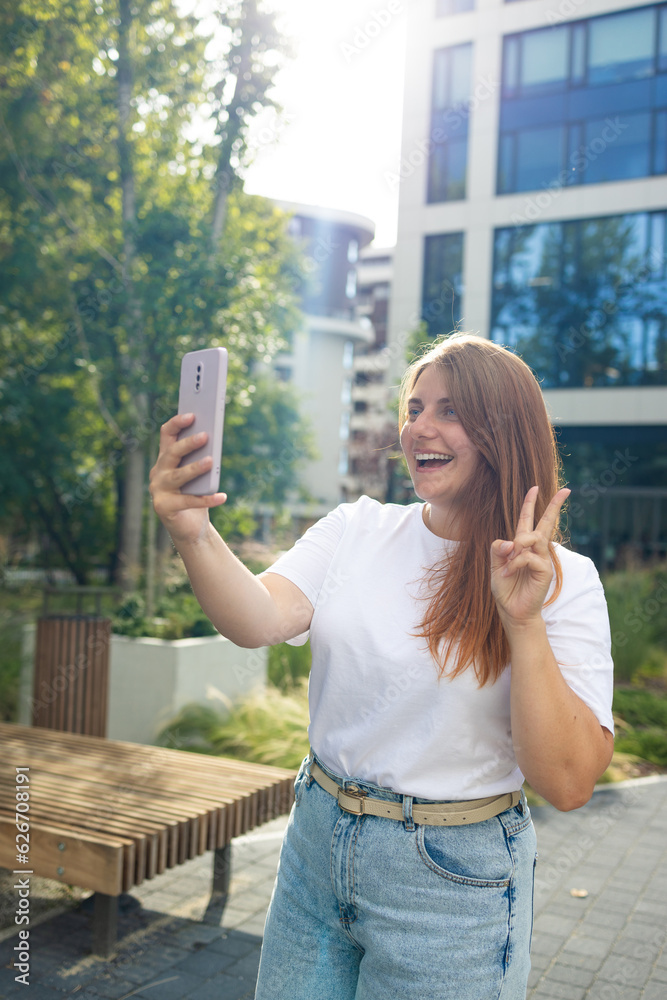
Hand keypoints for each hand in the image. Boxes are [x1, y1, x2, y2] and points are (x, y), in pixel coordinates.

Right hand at [149, 413, 226, 544]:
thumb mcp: (198, 474)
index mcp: (165, 459)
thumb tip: (213, 441)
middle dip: (188, 444)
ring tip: (211, 461)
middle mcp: (158, 472)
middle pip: (172, 453)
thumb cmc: (195, 495)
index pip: (167, 434)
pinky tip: (222, 497)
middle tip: (205, 436)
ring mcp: (158, 490)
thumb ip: (200, 458)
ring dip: (195, 468)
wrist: (190, 528)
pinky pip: (188, 501)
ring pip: (178, 476)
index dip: (177, 423)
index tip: (192, 415)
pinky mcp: (164, 508)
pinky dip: (207, 499)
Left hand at [490, 485, 569, 627]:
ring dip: (518, 545)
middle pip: (546, 523)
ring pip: (533, 538)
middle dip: (554, 505)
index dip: (530, 504)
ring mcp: (542, 559)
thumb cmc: (505, 588)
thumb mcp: (494, 566)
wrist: (512, 611)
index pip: (527, 520)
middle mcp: (535, 549)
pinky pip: (528, 557)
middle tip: (566, 490)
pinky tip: (508, 573)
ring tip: (509, 560)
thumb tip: (511, 540)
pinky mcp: (545, 570)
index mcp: (522, 545)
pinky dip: (515, 563)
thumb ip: (497, 550)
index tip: (534, 487)